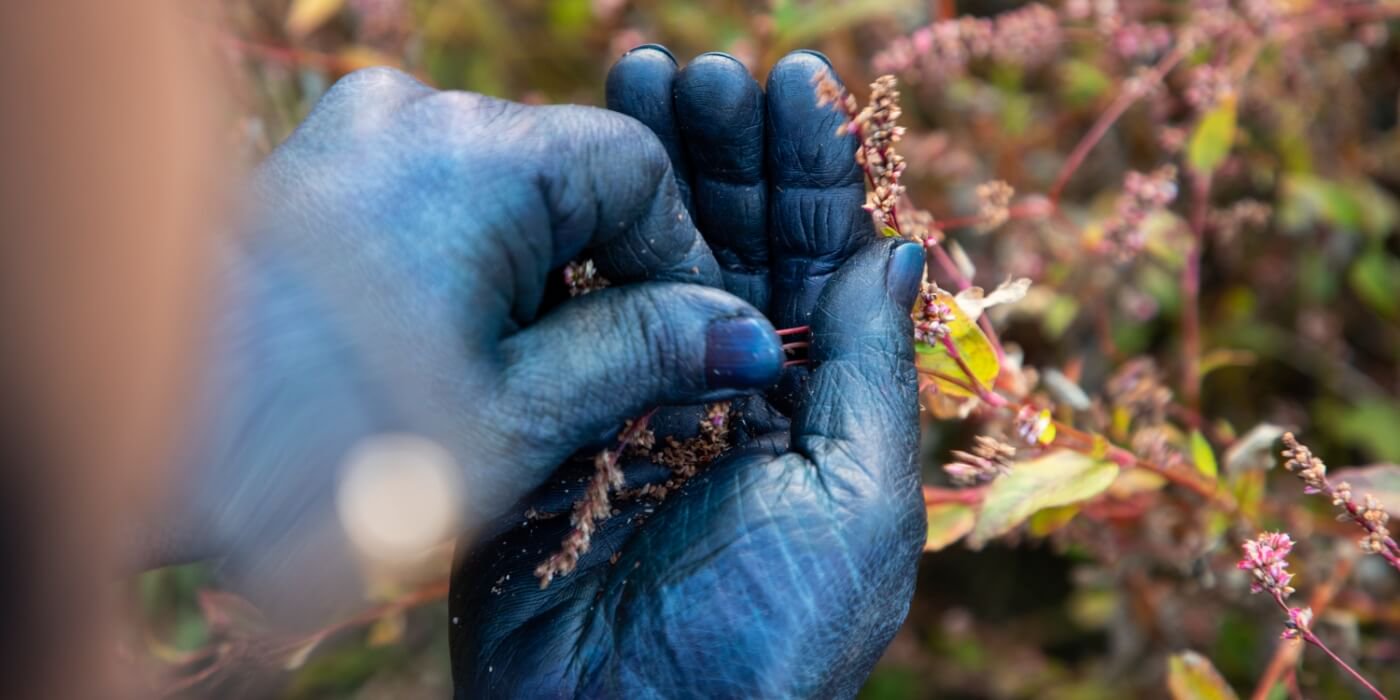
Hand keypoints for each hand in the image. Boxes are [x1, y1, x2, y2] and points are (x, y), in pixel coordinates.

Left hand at [168, 66, 789, 622]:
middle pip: (567, 176)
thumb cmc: (323, 443)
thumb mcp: (512, 412)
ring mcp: (353, 136)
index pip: (635, 170)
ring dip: (533, 271)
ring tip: (510, 376)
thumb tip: (750, 337)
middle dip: (602, 272)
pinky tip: (445, 346)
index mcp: (482, 157)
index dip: (678, 260)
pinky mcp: (313, 172)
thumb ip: (640, 355)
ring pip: (499, 189)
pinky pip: (429, 196)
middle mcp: (417, 116)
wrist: (135, 436)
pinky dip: (465, 260)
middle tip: (600, 377)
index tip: (682, 345)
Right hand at [449, 48, 925, 696]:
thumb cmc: (769, 635)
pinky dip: (567, 241)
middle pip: (728, 243)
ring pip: (644, 260)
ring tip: (637, 80)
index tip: (795, 83)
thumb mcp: (856, 503)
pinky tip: (567, 169)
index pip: (816, 263)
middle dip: (719, 153)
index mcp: (811, 406)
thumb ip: (871, 375)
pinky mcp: (553, 418)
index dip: (808, 173)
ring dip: (643, 172)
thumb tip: (897, 250)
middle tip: (699, 71)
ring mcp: (634, 396)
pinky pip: (565, 314)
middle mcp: (725, 388)